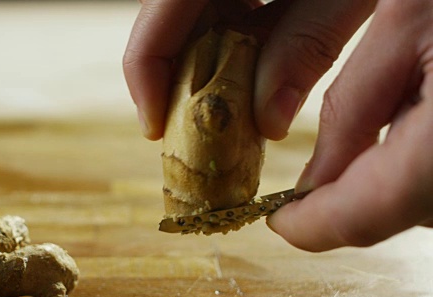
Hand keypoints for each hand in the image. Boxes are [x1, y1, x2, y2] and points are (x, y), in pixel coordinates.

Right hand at [123, 0, 374, 139]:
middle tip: (194, 127)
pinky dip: (234, 45)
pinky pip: (223, 9)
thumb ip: (307, 47)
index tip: (156, 128)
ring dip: (207, 65)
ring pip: (194, 20)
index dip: (145, 77)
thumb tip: (269, 123)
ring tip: (229, 106)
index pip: (155, 18)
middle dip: (177, 78)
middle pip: (167, 24)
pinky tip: (255, 69)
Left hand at [268, 0, 432, 250]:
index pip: (363, 214)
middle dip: (358, 184)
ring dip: (402, 168)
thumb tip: (312, 182)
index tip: (279, 218)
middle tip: (352, 125)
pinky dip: (431, 156)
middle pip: (403, 208)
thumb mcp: (405, 17)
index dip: (311, 225)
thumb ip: (351, 108)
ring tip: (416, 91)